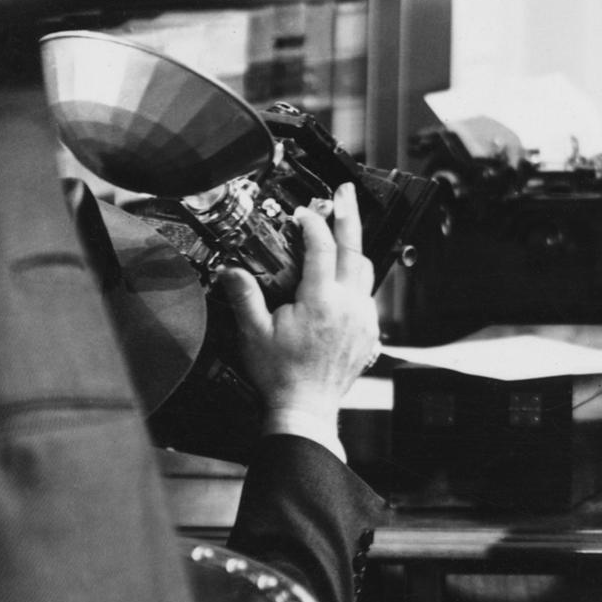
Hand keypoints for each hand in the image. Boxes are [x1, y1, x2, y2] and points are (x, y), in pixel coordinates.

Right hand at [216, 192, 378, 453]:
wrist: (307, 408)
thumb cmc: (280, 374)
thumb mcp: (254, 334)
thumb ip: (245, 297)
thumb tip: (231, 270)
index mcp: (321, 301)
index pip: (322, 248)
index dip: (313, 225)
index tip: (304, 213)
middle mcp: (348, 304)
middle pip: (354, 248)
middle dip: (349, 216)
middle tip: (346, 193)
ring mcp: (364, 317)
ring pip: (366, 270)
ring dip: (354, 248)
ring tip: (343, 231)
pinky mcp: (370, 330)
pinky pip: (367, 293)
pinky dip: (356, 278)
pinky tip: (344, 277)